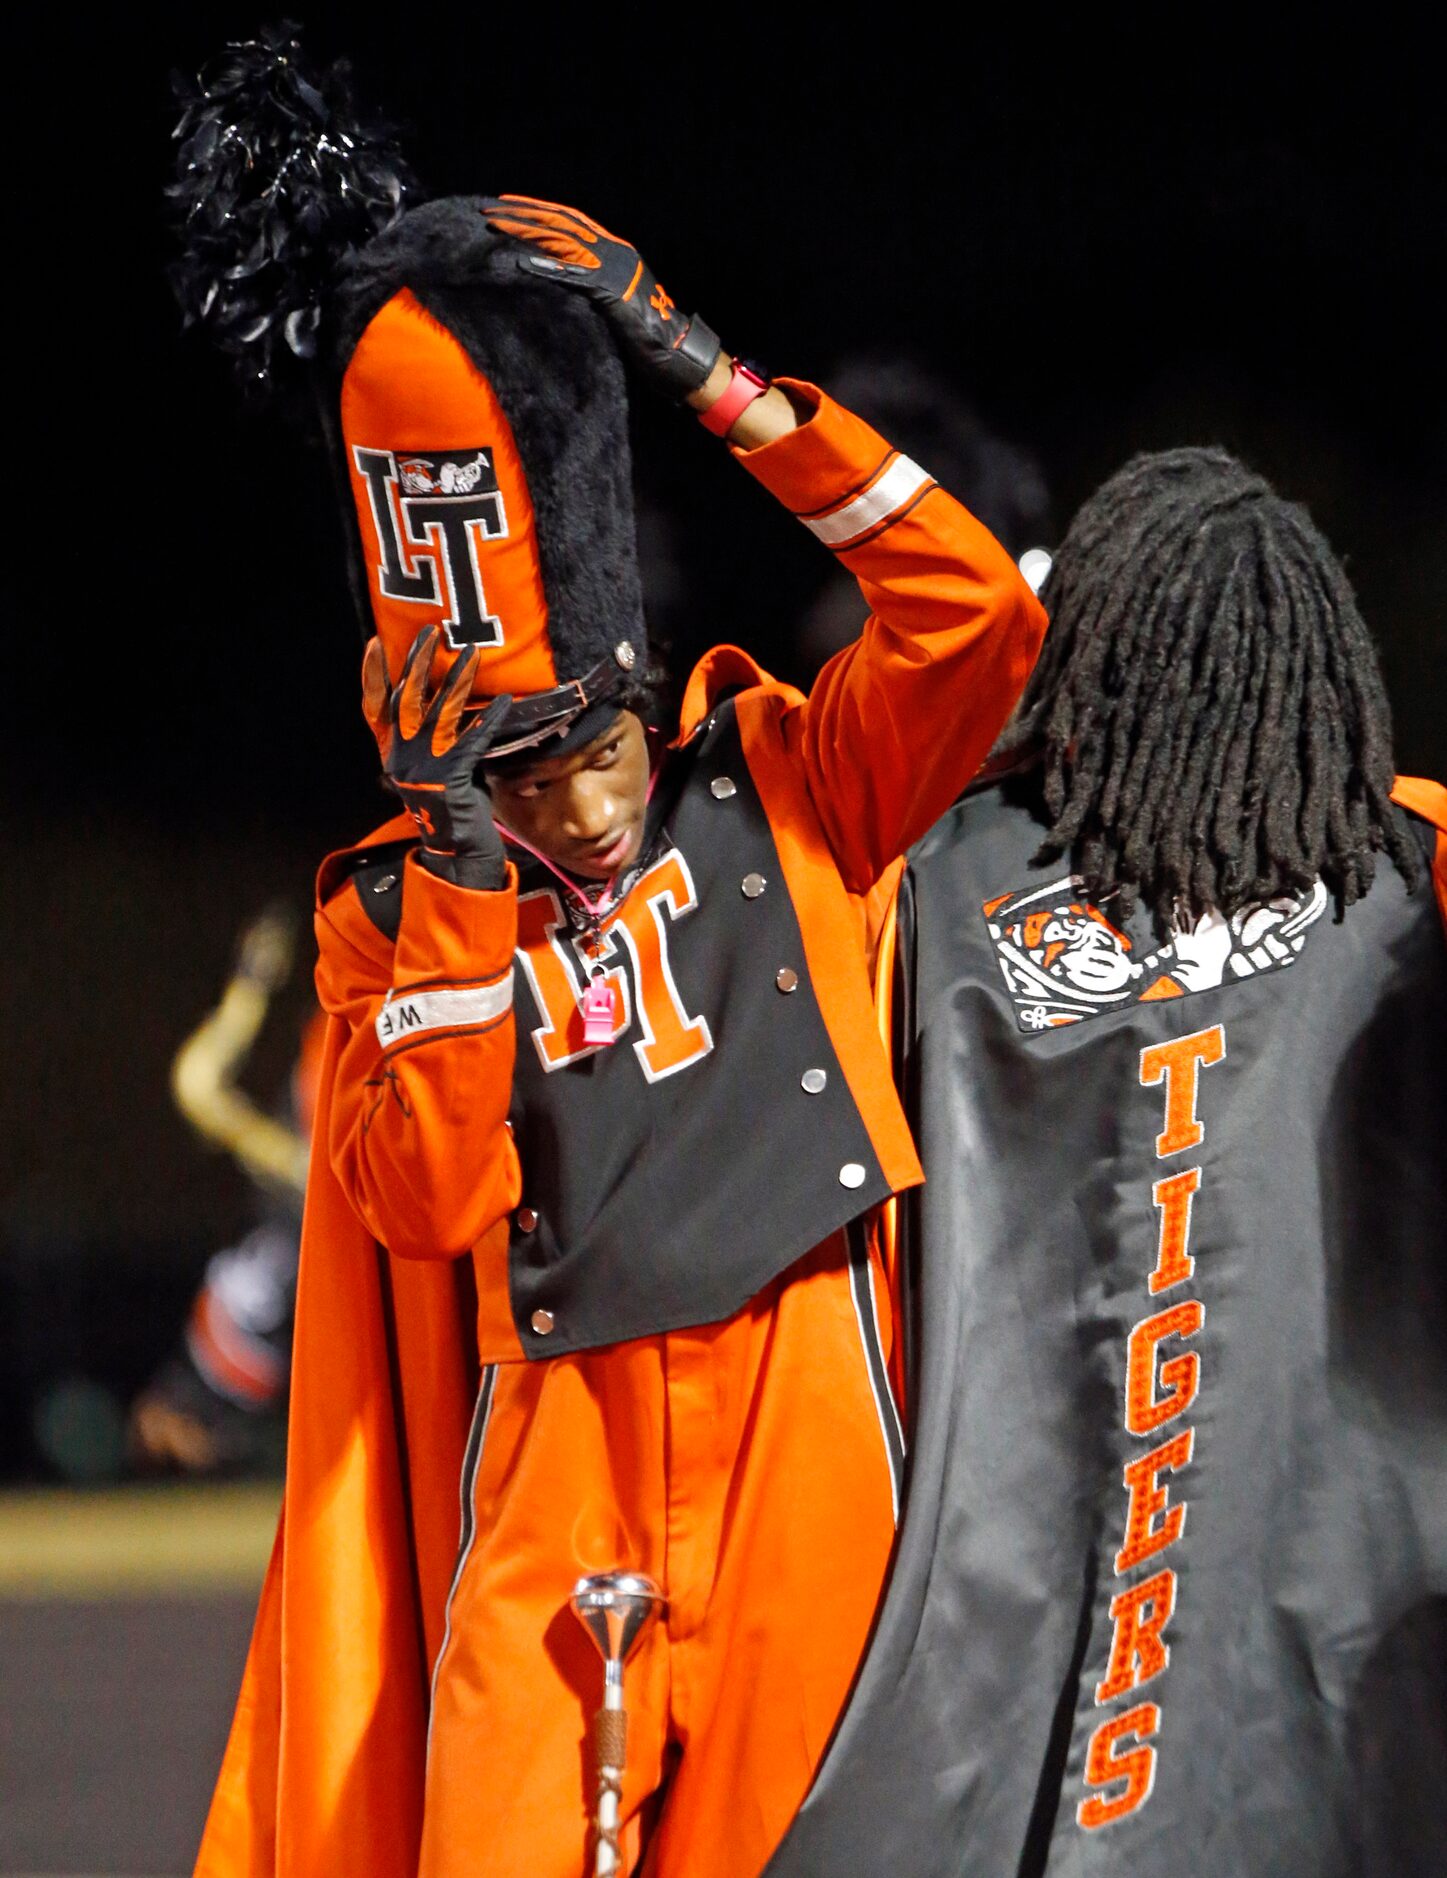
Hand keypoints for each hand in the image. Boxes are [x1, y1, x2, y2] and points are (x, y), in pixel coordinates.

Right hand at [362, 629, 512, 889]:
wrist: (457, 851)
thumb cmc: (450, 807)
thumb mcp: (433, 768)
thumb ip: (434, 738)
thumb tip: (452, 703)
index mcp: (393, 754)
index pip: (374, 707)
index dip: (372, 675)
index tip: (374, 643)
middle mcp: (401, 756)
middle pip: (405, 698)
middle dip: (416, 662)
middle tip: (428, 632)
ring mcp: (424, 766)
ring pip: (439, 711)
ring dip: (457, 680)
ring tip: (470, 654)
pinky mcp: (450, 776)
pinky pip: (472, 739)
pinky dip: (488, 719)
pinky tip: (503, 701)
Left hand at [481, 194, 721, 398]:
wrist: (675, 349)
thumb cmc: (648, 332)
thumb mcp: (617, 299)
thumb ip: (596, 283)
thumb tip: (570, 278)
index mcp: (615, 249)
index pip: (570, 219)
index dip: (538, 209)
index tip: (509, 205)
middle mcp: (613, 250)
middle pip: (560, 223)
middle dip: (522, 213)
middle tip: (489, 210)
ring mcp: (612, 268)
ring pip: (561, 242)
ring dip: (524, 232)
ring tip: (495, 226)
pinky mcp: (611, 292)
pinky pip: (573, 277)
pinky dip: (547, 269)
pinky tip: (521, 263)